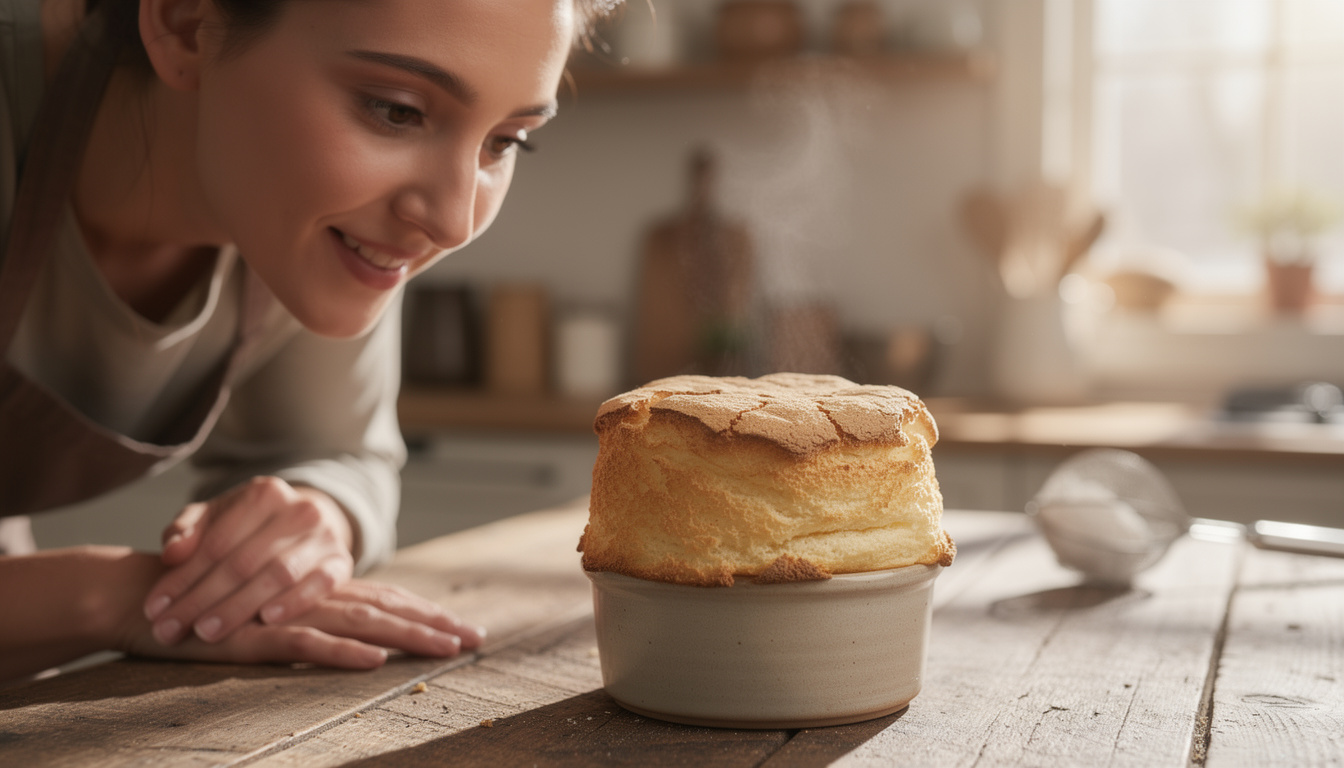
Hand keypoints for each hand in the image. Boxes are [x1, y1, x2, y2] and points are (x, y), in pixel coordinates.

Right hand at [121, 576, 485, 668]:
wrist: (146, 597)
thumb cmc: (208, 607)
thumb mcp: (267, 614)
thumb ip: (308, 617)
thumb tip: (359, 641)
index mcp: (317, 591)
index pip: (384, 600)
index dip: (425, 613)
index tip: (465, 629)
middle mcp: (310, 597)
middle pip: (386, 609)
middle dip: (433, 624)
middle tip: (476, 639)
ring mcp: (285, 614)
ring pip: (359, 624)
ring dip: (406, 637)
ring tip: (445, 648)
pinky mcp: (255, 636)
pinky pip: (305, 644)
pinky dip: (341, 652)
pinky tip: (374, 661)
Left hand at [144, 477, 355, 645]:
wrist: (308, 525)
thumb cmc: (251, 527)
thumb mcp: (216, 518)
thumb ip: (187, 531)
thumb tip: (171, 554)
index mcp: (264, 493)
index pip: (216, 542)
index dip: (182, 577)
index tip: (153, 608)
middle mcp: (299, 510)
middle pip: (242, 561)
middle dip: (201, 599)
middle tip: (170, 630)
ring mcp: (324, 536)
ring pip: (277, 575)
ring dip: (239, 607)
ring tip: (205, 632)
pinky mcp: (342, 563)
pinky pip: (319, 584)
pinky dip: (294, 602)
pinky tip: (266, 620)